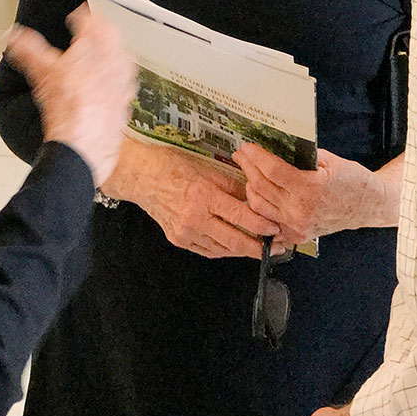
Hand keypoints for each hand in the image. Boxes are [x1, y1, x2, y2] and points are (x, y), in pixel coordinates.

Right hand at [4, 6, 135, 187]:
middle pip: (112, 34)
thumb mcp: (41, 74)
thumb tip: (12, 36)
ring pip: (123, 54)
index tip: (76, 17)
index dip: (82, 15)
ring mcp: (124, 80)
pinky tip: (109, 81)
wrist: (83, 148)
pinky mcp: (127, 100)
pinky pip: (127, 79)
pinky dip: (117, 74)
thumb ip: (26, 50)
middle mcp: (114, 60)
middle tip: (91, 28)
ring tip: (102, 51)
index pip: (92, 19)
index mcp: (94, 47)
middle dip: (100, 28)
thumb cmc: (66, 112)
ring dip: (112, 49)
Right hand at [99, 137, 280, 258]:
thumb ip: (231, 184)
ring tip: (260, 248)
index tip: (276, 229)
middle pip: (234, 240)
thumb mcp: (205, 167)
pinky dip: (224, 250)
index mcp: (203, 196)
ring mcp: (185, 233)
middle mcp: (194, 218)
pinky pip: (208, 250)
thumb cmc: (170, 165)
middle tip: (277, 248)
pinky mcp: (179, 240)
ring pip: (222, 249)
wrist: (139, 176)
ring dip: (242, 250)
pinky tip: (234, 246)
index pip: (240, 216)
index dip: (261, 225)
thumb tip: (255, 195)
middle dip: (258, 247)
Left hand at [234, 144, 394, 244]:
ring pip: (258, 206)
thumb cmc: (352, 181)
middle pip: (261, 186)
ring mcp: (297, 226)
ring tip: (248, 172)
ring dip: (249, 186)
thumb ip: (302, 154)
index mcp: (310, 189)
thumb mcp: (328, 159)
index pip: (271, 170)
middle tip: (241, 154)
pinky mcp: (296, 235)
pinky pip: (267, 223)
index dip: (255, 156)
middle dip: (247, 166)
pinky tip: (256, 194)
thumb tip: (275, 143)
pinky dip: (258, 209)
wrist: (368, 206)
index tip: (247, 146)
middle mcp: (300, 211)